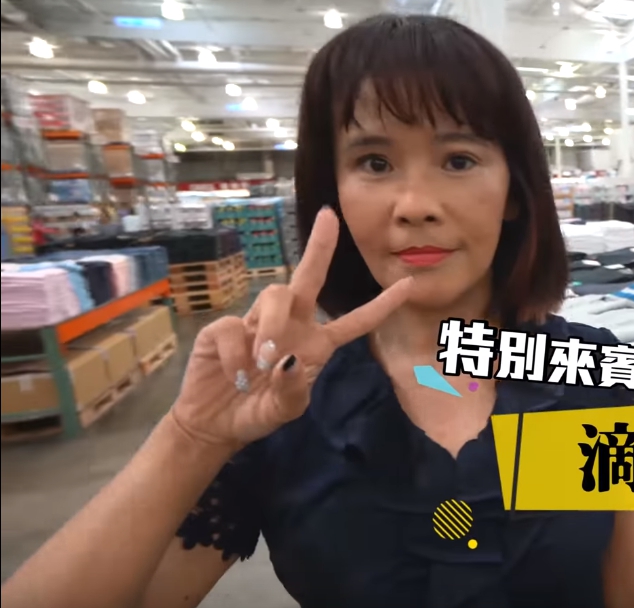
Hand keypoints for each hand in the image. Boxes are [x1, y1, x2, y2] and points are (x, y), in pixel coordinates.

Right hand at [169, 207, 413, 449]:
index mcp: (316, 344)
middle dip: (320, 246)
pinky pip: (234, 327)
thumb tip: (286, 360)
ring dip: (272, 326)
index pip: (355, 322)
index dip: (381, 305)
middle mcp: (291, 325)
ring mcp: (256, 323)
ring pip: (275, 294)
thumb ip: (292, 392)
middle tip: (329, 217)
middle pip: (309, 278)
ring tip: (263, 361)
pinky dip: (236, 355)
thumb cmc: (257, 413)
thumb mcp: (284, 411)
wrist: (216, 425)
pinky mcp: (224, 329)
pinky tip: (235, 375)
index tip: (409, 285)